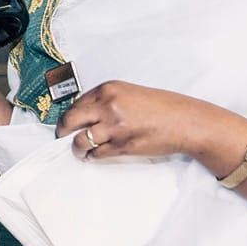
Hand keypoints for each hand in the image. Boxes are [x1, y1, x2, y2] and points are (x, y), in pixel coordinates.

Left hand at [56, 81, 246, 163]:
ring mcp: (114, 126)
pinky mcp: (122, 145)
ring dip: (76, 148)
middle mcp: (108, 105)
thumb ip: (107, 101)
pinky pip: (97, 153)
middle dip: (63, 131)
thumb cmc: (162, 108)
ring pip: (80, 140)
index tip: (66, 122)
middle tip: (61, 137)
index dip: (68, 115)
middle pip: (70, 120)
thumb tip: (85, 114)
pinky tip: (94, 156)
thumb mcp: (130, 94)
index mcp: (109, 89)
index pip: (76, 103)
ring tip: (78, 150)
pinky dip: (92, 156)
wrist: (185, 122)